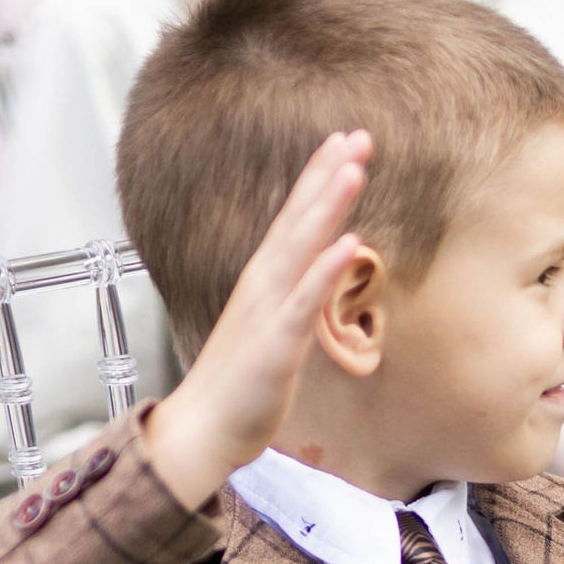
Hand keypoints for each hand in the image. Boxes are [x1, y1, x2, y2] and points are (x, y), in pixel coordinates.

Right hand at [140, 129, 373, 510]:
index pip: (296, 218)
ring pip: (302, 246)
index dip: (320, 179)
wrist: (204, 429)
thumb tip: (320, 275)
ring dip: (328, 205)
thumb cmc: (239, 384)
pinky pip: (305, 301)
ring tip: (355, 167)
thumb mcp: (274, 330)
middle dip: (329, 174)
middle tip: (359, 135)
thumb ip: (296, 299)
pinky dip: (325, 269)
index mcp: (265, 280)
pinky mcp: (276, 343)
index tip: (345, 143)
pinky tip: (350, 242)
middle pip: (300, 218)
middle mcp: (264, 284)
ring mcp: (268, 310)